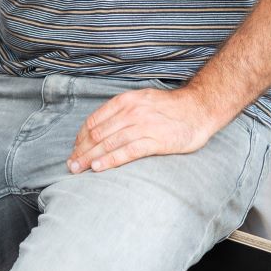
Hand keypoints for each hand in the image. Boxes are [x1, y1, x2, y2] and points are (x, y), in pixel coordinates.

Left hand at [67, 87, 214, 172]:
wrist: (199, 110)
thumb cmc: (169, 109)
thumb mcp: (141, 101)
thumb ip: (121, 112)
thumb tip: (98, 129)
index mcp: (125, 100)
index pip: (94, 121)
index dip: (81, 138)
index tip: (75, 150)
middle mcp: (131, 111)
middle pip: (98, 134)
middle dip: (81, 151)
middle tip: (71, 165)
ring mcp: (143, 126)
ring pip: (109, 143)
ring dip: (90, 158)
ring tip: (78, 169)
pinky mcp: (156, 141)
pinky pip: (127, 152)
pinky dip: (110, 160)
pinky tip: (99, 168)